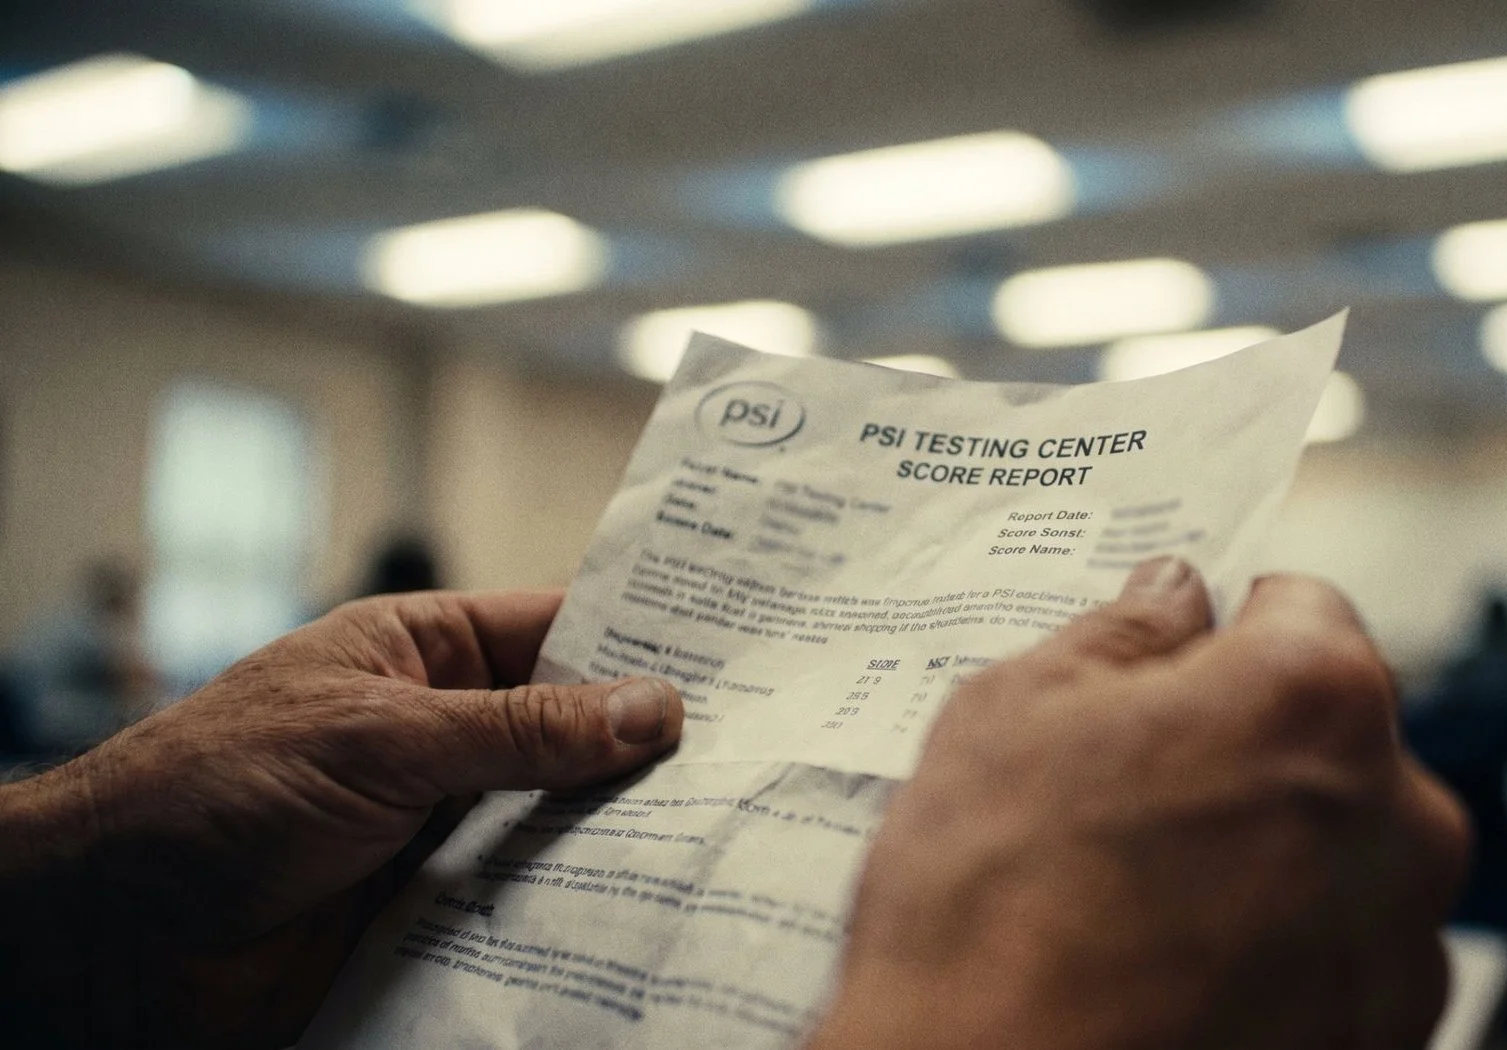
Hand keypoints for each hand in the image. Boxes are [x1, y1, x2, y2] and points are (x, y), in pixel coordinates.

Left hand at [0, 590, 682, 1048]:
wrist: (109, 934)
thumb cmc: (214, 792)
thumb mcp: (379, 738)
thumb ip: (518, 732)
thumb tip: (650, 709)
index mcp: (422, 655)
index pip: (557, 632)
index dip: (643, 640)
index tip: (739, 655)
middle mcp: (442, 736)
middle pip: (572, 735)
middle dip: (649, 749)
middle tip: (757, 755)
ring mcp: (441, 825)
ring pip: (559, 824)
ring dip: (623, 836)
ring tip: (727, 835)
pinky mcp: (434, 911)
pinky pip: (526, 904)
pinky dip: (579, 910)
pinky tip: (648, 910)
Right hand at [809, 560, 1468, 1049]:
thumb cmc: (991, 910)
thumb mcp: (1014, 711)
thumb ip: (1122, 633)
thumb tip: (1172, 596)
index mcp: (1319, 697)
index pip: (1300, 608)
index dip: (1220, 634)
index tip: (1166, 674)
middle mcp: (1401, 816)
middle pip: (1335, 737)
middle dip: (1251, 748)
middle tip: (1133, 797)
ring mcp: (1403, 945)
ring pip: (1343, 851)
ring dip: (1274, 855)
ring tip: (1145, 902)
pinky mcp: (1384, 1040)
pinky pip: (1343, 956)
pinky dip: (1284, 954)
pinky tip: (1180, 972)